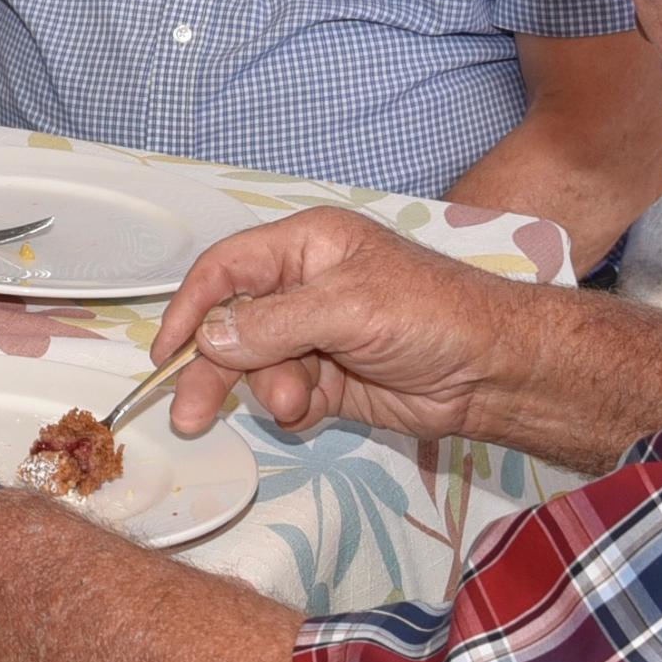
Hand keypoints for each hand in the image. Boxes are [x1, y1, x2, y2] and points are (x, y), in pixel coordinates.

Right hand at [149, 207, 526, 444]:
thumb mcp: (348, 307)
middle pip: (233, 326)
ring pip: (256, 368)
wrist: (495, 373)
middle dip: (215, 368)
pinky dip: (292, 409)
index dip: (191, 308)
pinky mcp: (330, 380)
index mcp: (306, 246)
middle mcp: (304, 287)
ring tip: (300, 404)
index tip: (165, 352)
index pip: (226, 269)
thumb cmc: (434, 315)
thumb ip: (273, 324)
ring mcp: (316, 336)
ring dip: (269, 390)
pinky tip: (315, 410)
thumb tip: (210, 340)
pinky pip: (284, 396)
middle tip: (191, 415)